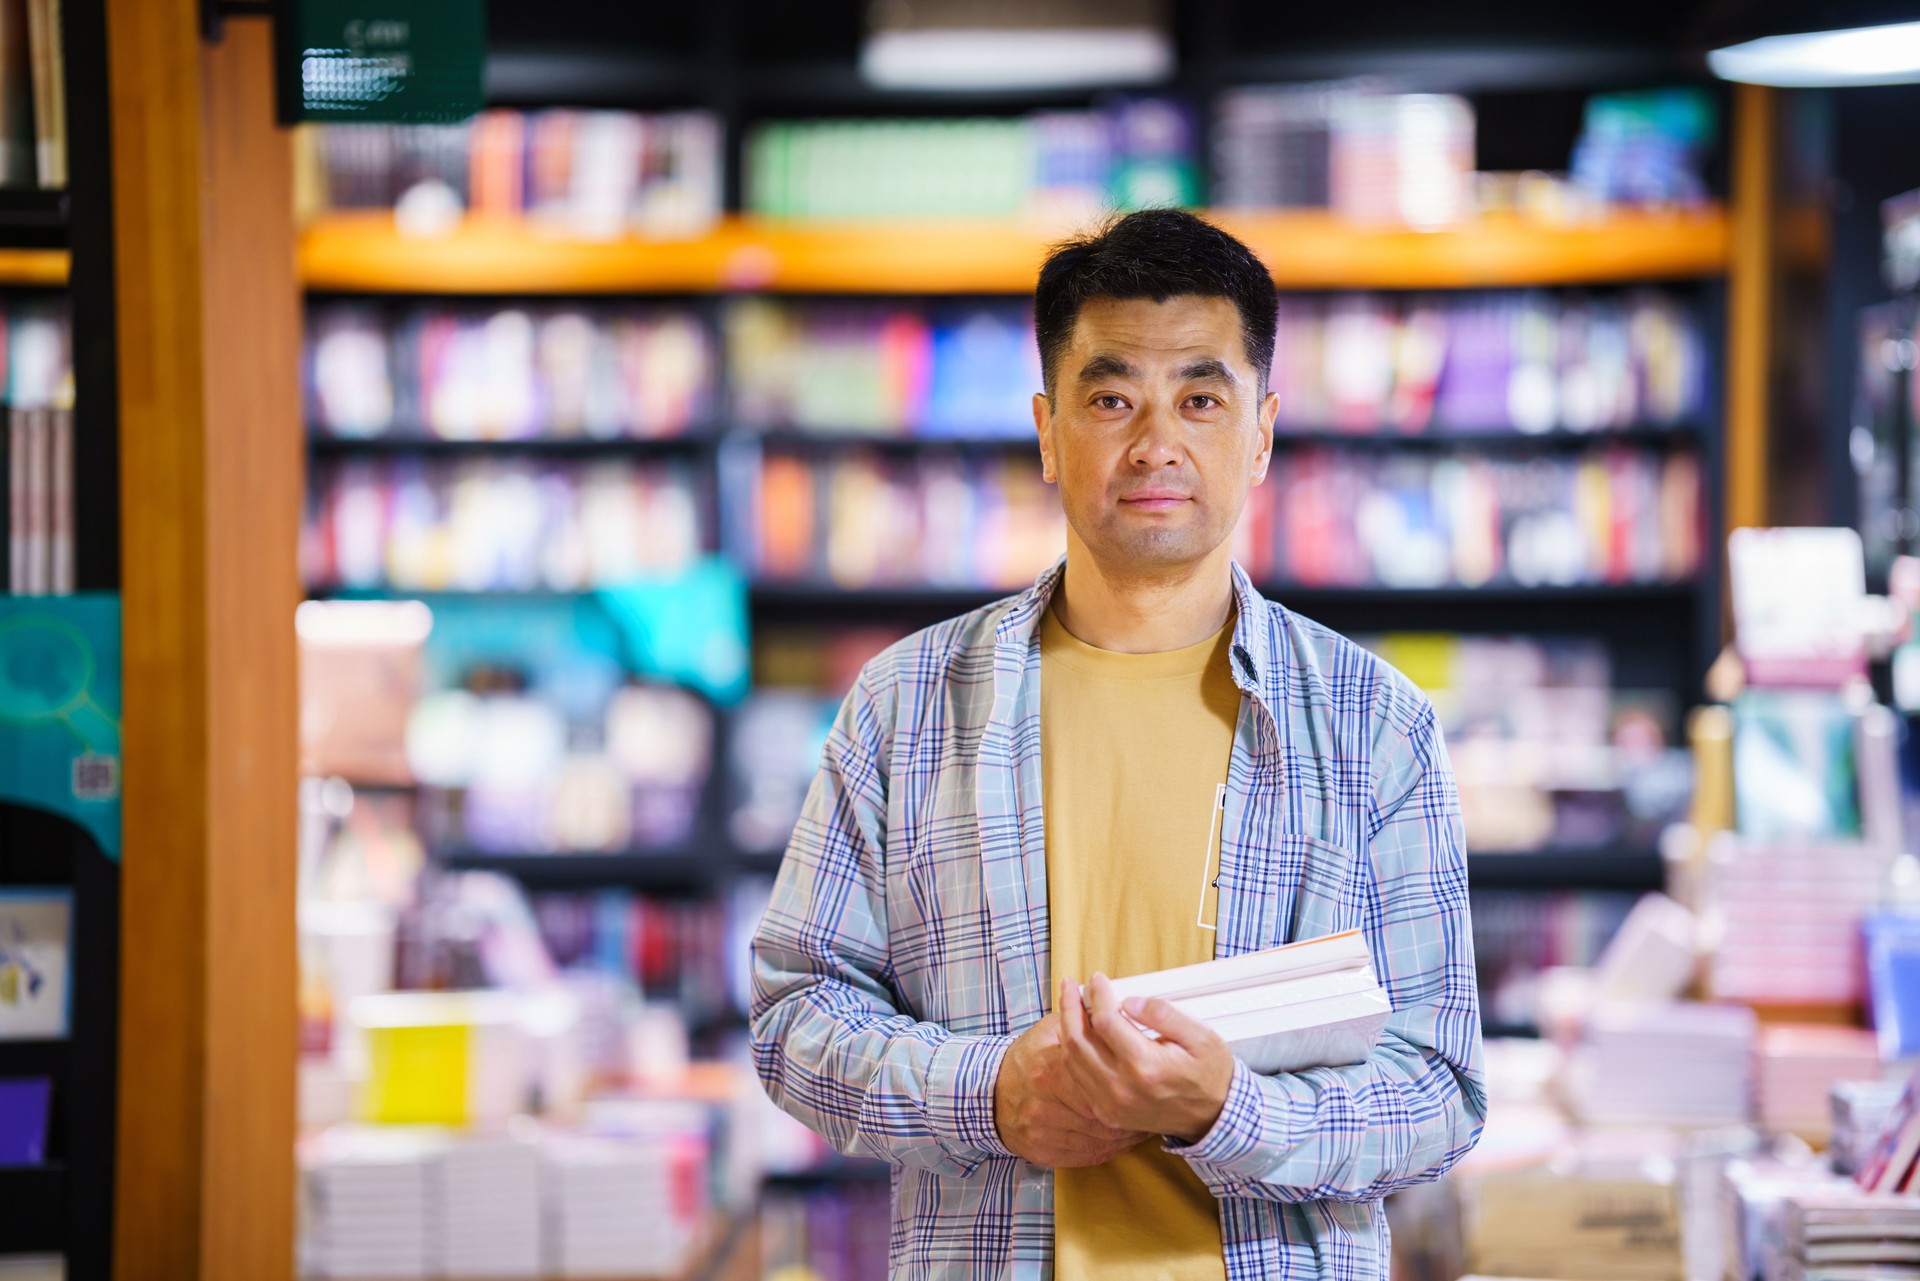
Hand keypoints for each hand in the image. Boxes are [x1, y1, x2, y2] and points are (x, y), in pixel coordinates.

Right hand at [993, 1007, 1153, 1167]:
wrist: (990, 1095)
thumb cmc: (1026, 1060)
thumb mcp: (1048, 1031)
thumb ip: (1082, 1022)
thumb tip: (1116, 1012)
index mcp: (1050, 1070)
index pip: (1101, 1078)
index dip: (1129, 1082)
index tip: (1148, 1080)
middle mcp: (1046, 1104)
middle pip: (1104, 1112)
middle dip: (1134, 1110)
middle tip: (1155, 1104)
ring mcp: (1045, 1132)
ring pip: (1101, 1137)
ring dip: (1129, 1131)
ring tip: (1147, 1121)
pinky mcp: (1046, 1153)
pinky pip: (1090, 1155)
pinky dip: (1113, 1148)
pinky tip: (1126, 1137)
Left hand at [1058, 973, 1235, 1144]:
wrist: (1213, 1118)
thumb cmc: (1209, 1074)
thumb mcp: (1201, 1036)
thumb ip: (1164, 1014)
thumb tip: (1129, 1001)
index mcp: (1146, 1066)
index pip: (1106, 1022)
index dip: (1098, 995)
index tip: (1097, 979)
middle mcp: (1123, 1088)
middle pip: (1079, 1041)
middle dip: (1069, 1007)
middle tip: (1069, 985)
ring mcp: (1112, 1105)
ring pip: (1072, 1060)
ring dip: (1066, 1028)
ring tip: (1069, 1005)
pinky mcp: (1108, 1113)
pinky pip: (1078, 1079)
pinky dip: (1073, 1053)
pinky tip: (1078, 1035)